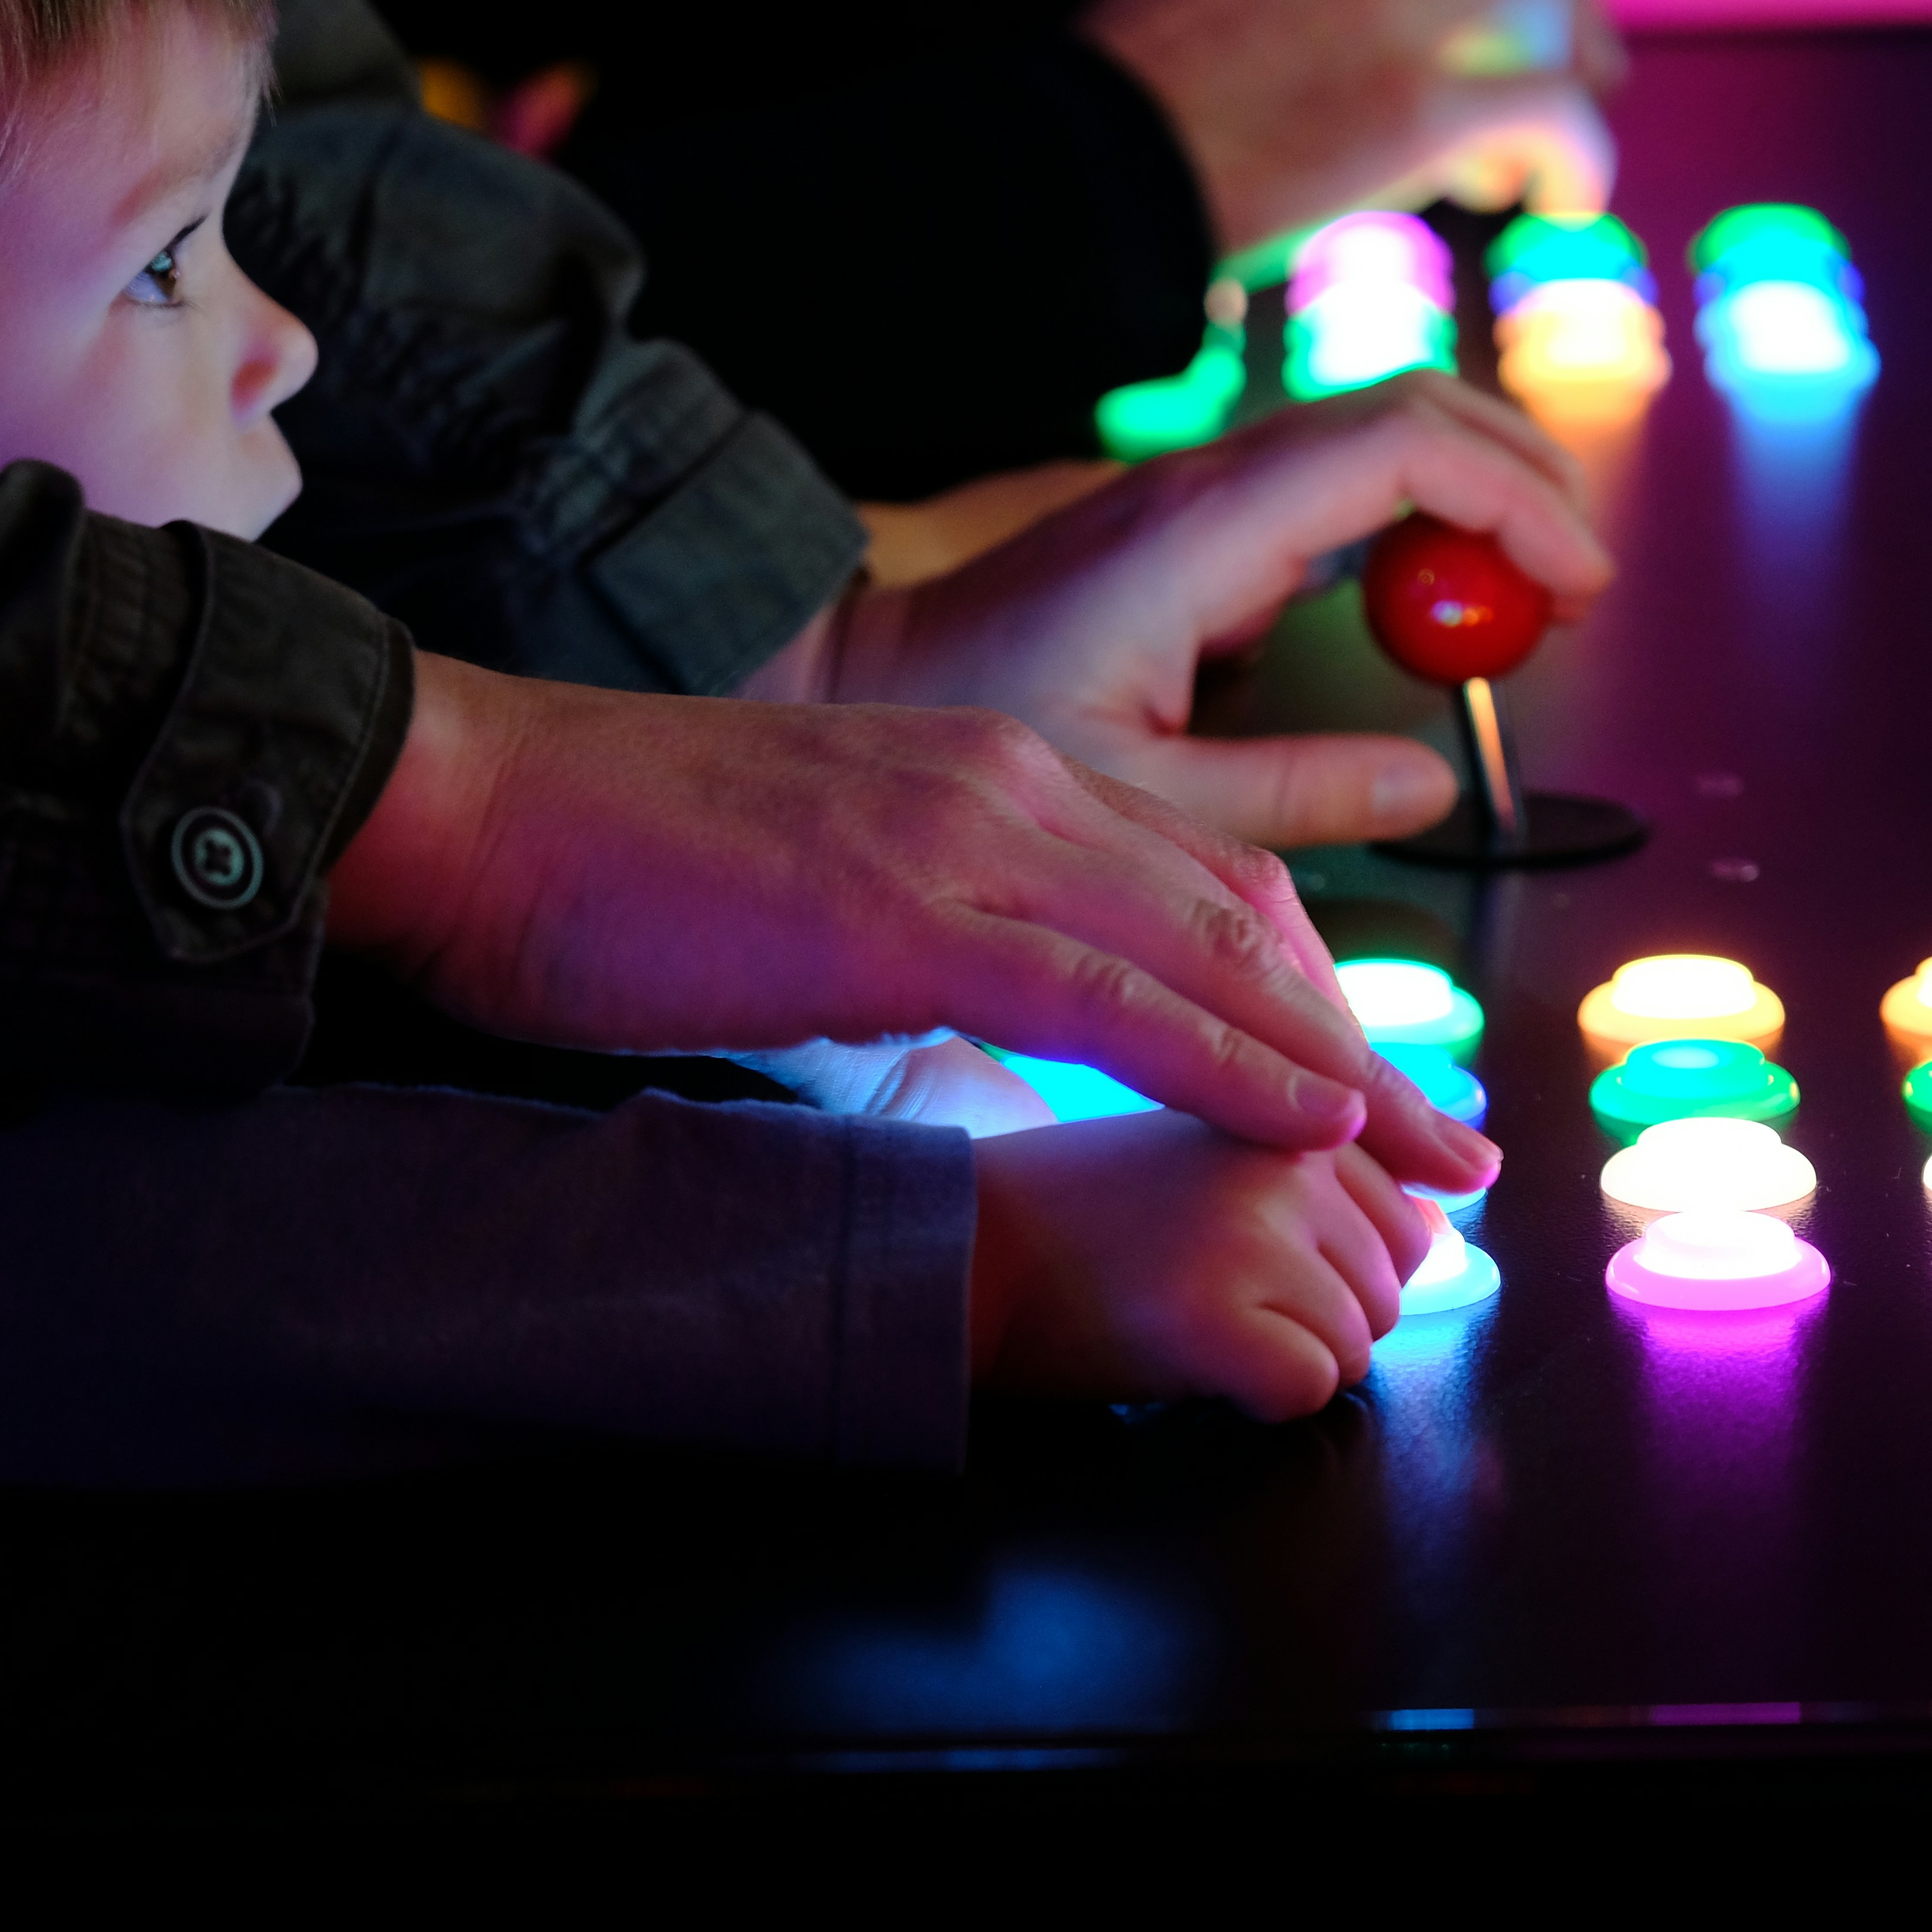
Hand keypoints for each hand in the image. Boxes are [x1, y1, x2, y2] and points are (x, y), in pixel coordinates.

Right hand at [330, 657, 1500, 1192]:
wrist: (476, 807)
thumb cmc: (621, 866)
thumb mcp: (823, 893)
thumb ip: (937, 934)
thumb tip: (994, 1020)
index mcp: (991, 772)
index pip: (1201, 881)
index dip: (1309, 988)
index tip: (1377, 1085)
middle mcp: (1009, 782)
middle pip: (1244, 915)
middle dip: (1365, 1039)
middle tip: (1455, 1147)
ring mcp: (960, 837)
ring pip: (1206, 952)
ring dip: (1338, 1067)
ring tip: (1432, 1159)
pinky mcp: (905, 912)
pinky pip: (1109, 995)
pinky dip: (1226, 1058)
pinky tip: (1313, 1115)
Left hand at [833, 373, 1612, 848]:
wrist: (858, 675)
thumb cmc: (978, 730)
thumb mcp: (1143, 797)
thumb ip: (1294, 793)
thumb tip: (1428, 781)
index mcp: (1204, 528)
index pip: (1404, 450)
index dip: (1516, 501)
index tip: (1577, 587)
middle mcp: (1210, 481)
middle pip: (1415, 410)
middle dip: (1523, 475)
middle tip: (1578, 580)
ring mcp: (1202, 489)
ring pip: (1380, 433)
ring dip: (1474, 492)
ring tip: (1530, 592)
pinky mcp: (1194, 517)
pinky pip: (1335, 482)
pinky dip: (1411, 521)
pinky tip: (1428, 606)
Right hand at [969, 1111, 1429, 1416]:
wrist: (967, 1251)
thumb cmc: (1086, 1218)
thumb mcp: (1215, 1157)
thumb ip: (1323, 1181)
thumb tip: (1446, 1232)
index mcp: (1293, 1112)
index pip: (1411, 1223)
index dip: (1333, 1270)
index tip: (1240, 1260)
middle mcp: (1285, 1159)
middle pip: (1394, 1291)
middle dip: (1317, 1318)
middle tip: (1207, 1293)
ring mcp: (1252, 1234)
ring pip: (1359, 1348)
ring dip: (1287, 1359)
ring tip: (1189, 1317)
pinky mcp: (1216, 1313)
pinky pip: (1308, 1392)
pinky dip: (1259, 1403)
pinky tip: (1186, 1360)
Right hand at [1084, 0, 1624, 253]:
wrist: (1085, 180)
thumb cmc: (1131, 101)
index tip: (1525, 2)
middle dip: (1565, 3)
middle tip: (1576, 73)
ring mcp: (1395, 0)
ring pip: (1551, 2)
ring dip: (1564, 76)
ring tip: (1523, 156)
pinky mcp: (1416, 100)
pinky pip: (1557, 110)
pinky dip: (1575, 157)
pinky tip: (1556, 197)